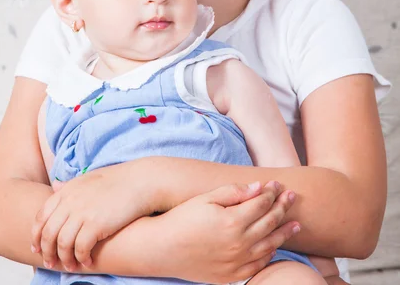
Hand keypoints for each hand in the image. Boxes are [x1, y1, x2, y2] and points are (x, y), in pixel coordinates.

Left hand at [31, 161, 153, 271]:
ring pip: (62, 244)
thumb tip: (54, 186)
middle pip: (48, 233)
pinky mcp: (96, 224)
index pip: (41, 216)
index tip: (37, 247)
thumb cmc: (116, 180)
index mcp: (67, 190)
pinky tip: (87, 261)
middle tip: (51, 263)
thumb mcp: (88, 178)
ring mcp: (82, 212)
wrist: (140, 181)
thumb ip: (69, 185)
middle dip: (47, 252)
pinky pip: (80, 248)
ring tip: (71, 266)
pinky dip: (81, 258)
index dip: (37, 235)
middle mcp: (70, 201)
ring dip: (64, 259)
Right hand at [150, 182, 298, 283]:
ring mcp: (237, 261)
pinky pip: (259, 264)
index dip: (270, 192)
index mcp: (232, 221)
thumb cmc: (182, 219)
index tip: (276, 184)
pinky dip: (270, 253)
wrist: (163, 250)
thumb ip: (233, 192)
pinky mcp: (232, 274)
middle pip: (269, 222)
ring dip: (284, 232)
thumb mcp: (205, 199)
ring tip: (296, 223)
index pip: (261, 204)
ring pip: (269, 245)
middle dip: (282, 207)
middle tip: (292, 196)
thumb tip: (258, 187)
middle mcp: (239, 243)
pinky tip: (274, 245)